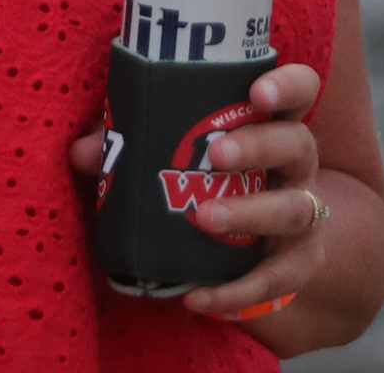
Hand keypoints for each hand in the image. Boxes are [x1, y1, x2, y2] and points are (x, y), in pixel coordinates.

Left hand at [67, 62, 328, 324]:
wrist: (264, 242)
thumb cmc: (213, 174)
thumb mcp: (180, 148)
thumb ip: (133, 140)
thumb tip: (82, 152)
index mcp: (274, 121)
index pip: (301, 88)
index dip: (287, 86)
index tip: (257, 91)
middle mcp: (297, 164)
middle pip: (297, 144)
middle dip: (258, 146)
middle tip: (216, 152)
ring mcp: (302, 215)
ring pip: (293, 210)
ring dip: (249, 213)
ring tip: (204, 218)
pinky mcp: (295, 266)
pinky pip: (273, 281)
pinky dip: (235, 291)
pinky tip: (198, 297)